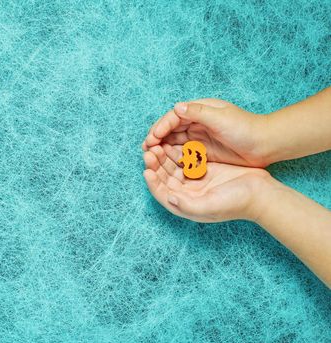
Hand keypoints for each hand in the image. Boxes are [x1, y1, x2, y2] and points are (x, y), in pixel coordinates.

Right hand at [142, 99, 270, 166]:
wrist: (266, 145)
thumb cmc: (246, 128)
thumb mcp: (221, 118)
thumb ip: (198, 112)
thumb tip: (177, 107)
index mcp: (200, 110)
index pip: (174, 117)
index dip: (161, 126)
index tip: (152, 138)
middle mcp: (197, 122)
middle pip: (170, 130)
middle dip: (157, 139)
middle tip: (146, 150)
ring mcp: (200, 138)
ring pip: (175, 143)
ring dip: (163, 149)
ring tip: (153, 158)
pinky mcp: (204, 152)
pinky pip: (184, 154)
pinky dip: (174, 158)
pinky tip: (168, 164)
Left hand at [142, 145, 271, 222]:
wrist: (261, 193)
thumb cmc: (237, 203)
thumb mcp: (210, 206)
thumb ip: (188, 205)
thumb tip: (170, 198)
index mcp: (186, 204)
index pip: (162, 194)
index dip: (153, 183)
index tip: (147, 170)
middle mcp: (187, 193)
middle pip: (165, 178)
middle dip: (155, 165)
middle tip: (150, 152)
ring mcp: (196, 180)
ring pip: (173, 166)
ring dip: (164, 157)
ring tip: (158, 145)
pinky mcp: (204, 168)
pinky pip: (185, 158)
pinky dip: (178, 151)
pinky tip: (173, 141)